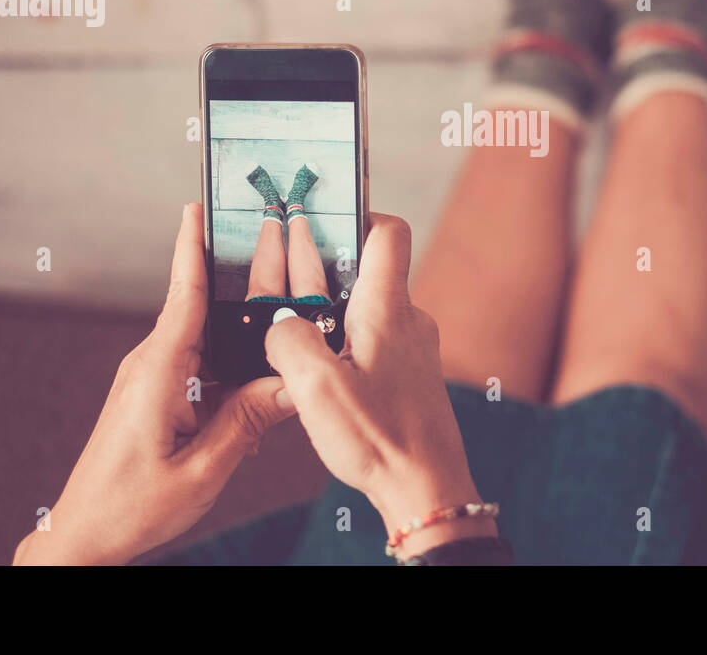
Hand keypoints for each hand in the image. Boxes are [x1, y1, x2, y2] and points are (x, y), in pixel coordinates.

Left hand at [13, 203, 294, 564]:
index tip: (200, 204)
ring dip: (240, 324)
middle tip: (277, 244)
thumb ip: (249, 421)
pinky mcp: (157, 396)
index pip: (183, 294)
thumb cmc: (132, 507)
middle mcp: (153, 364)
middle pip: (202, 305)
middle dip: (239, 276)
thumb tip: (293, 382)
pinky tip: (261, 371)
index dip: (192, 247)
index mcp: (160, 371)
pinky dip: (231, 359)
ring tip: (284, 305)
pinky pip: (201, 364)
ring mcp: (153, 379)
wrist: (84, 538)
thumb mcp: (204, 469)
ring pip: (206, 337)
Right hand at [265, 213, 496, 556]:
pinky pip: (373, 343)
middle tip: (282, 278)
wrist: (427, 490)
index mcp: (388, 309)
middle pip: (367, 271)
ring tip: (292, 333)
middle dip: (324, 271)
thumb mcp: (315, 387)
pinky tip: (319, 372)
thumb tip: (279, 322)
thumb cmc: (380, 439)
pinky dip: (344, 345)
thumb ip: (288, 339)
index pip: (388, 232)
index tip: (321, 221)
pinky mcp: (410, 376)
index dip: (357, 215)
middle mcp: (407, 320)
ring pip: (367, 311)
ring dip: (331, 314)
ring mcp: (412, 349)